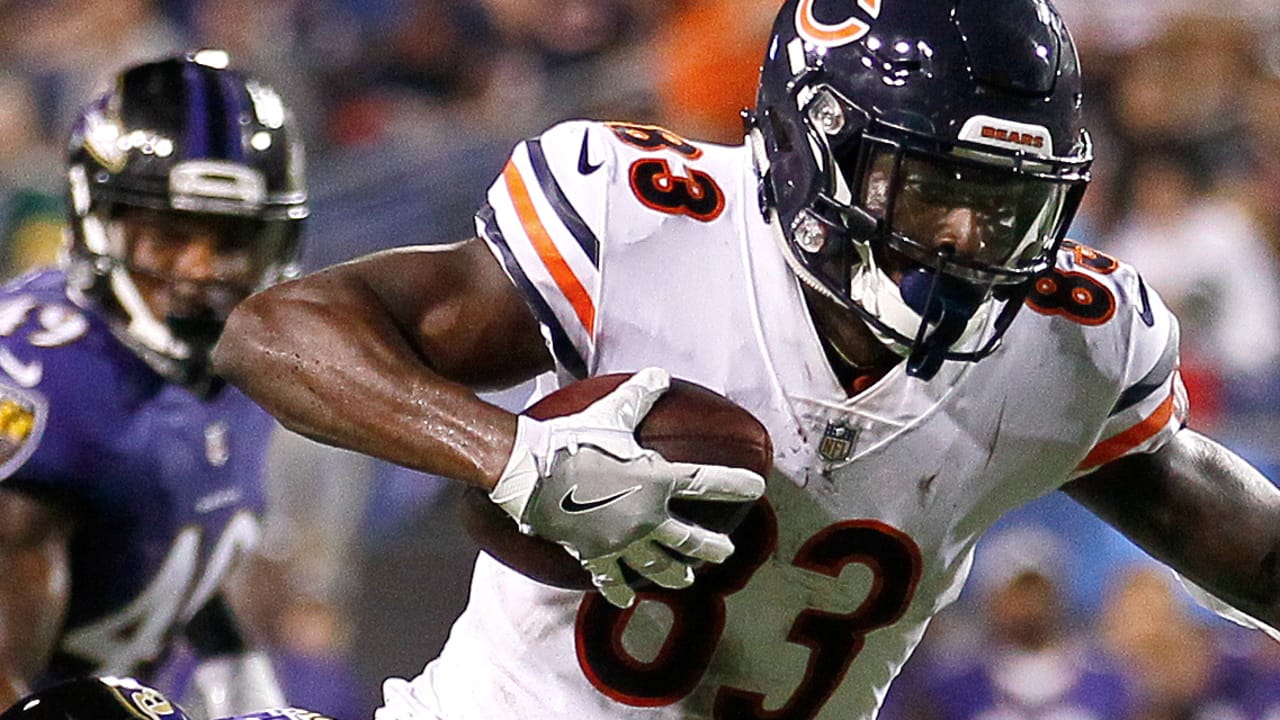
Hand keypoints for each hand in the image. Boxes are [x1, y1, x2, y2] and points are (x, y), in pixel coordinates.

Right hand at [489, 367, 765, 607]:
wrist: (531, 472)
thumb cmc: (573, 439)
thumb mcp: (611, 413)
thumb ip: (639, 394)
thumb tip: (659, 372)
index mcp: (656, 480)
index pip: (707, 483)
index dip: (735, 485)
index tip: (757, 489)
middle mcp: (646, 517)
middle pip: (690, 539)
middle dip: (712, 547)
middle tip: (726, 552)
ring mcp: (622, 541)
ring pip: (659, 567)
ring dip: (676, 575)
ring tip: (688, 581)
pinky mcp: (594, 554)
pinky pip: (612, 579)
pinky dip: (620, 592)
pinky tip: (627, 602)